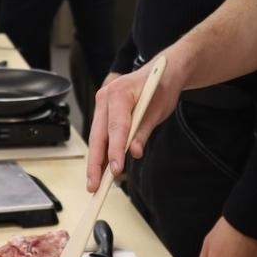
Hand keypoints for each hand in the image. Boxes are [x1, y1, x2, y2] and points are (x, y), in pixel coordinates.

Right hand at [85, 55, 185, 189]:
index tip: (115, 169)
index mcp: (120, 92)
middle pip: (98, 135)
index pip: (116, 127)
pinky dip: (101, 151)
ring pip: (96, 137)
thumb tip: (133, 152)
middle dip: (95, 162)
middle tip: (94, 185)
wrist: (162, 71)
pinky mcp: (103, 111)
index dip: (114, 150)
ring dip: (95, 160)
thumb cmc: (161, 86)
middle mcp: (106, 96)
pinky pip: (100, 134)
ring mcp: (102, 103)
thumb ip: (143, 131)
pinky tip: (100, 169)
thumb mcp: (158, 110)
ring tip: (94, 183)